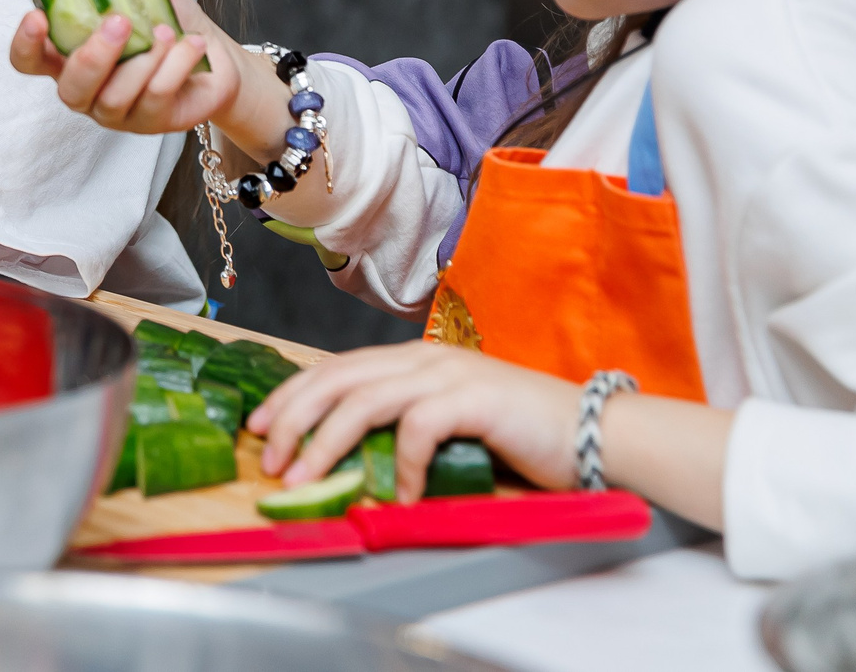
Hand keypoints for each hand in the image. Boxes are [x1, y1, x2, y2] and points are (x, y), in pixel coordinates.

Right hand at [7, 0, 282, 140]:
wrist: (211, 46)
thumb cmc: (163, 15)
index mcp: (68, 50)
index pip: (28, 59)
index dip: (25, 43)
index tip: (38, 18)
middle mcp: (85, 86)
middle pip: (69, 89)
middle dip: (93, 56)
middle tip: (121, 21)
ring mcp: (115, 110)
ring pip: (113, 98)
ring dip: (144, 60)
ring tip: (168, 32)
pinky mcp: (150, 122)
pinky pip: (154, 99)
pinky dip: (175, 65)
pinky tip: (191, 45)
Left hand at [249, 341, 581, 496]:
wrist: (595, 432)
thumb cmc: (521, 434)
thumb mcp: (450, 421)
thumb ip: (404, 426)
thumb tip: (350, 460)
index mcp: (411, 359)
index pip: (334, 370)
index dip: (291, 396)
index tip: (260, 427)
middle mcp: (423, 358)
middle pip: (336, 380)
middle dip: (293, 418)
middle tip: (268, 457)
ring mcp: (448, 374)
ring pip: (364, 401)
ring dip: (327, 443)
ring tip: (307, 481)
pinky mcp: (474, 399)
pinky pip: (419, 428)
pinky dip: (402, 465)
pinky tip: (400, 496)